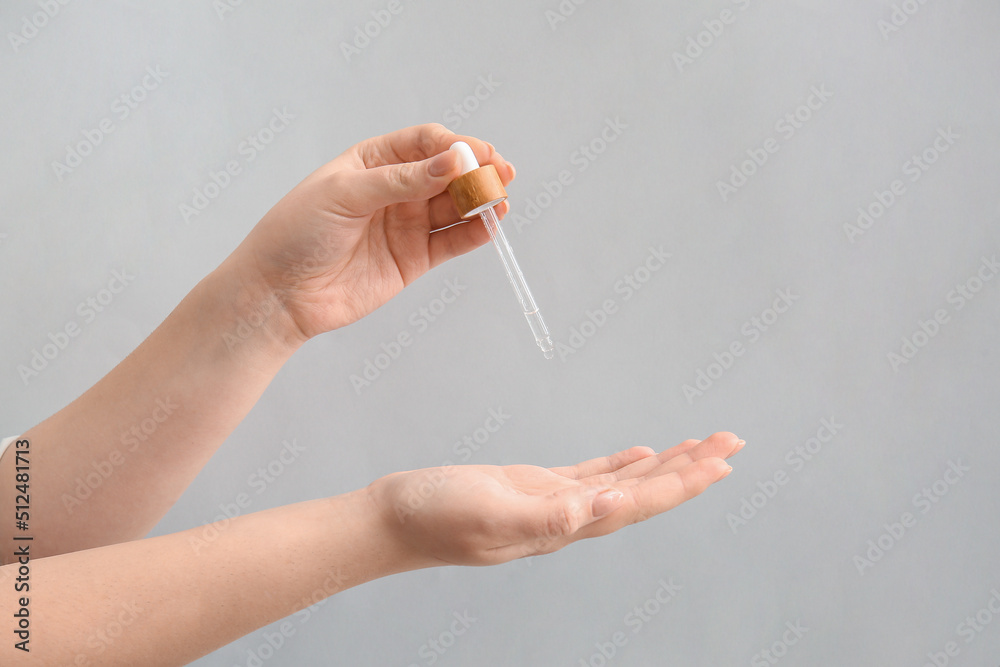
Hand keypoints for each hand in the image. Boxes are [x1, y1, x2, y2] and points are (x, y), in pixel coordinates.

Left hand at [231, 123, 514, 340]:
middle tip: (501, 174)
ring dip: (480, 202)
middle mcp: (395, 190)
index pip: (425, 143)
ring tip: (499, 200)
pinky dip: (474, 234)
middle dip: (476, 171)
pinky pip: (452, 241)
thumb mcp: (345, 194)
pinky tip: (490, 225)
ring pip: (454, 206)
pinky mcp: (414, 259)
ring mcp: (406, 225)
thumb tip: (452, 161)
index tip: (476, 154)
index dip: (454, 146)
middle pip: (447, 173)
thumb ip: (401, 180)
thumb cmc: (297, 232)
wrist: (279, 294)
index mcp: (373, 162)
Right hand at [367, 432, 743, 567]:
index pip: (636, 504)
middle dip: (689, 469)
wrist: (395, 520)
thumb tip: (608, 509)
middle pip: (642, 493)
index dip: (680, 485)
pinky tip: (642, 456)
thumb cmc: (433, 518)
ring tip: (702, 447)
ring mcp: (553, 502)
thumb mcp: (490, 513)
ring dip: (664, 465)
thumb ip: (549, 518)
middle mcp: (568, 517)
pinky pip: (592, 474)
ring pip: (623, 482)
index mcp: (563, 525)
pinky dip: (622, 464)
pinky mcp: (534, 487)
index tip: (719, 463)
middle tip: (730, 443)